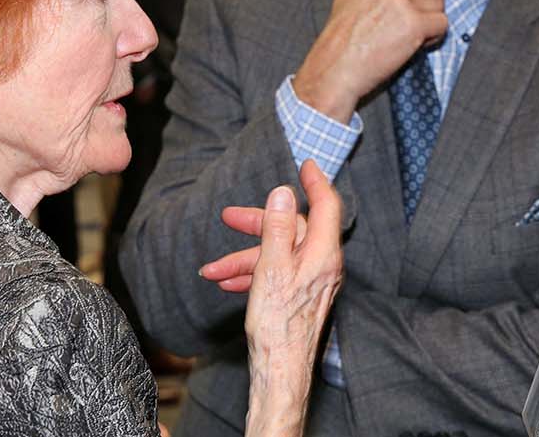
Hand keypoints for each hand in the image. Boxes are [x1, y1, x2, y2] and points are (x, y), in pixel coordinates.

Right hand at [225, 160, 343, 436]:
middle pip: (294, 230)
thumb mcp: (272, 268)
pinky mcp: (300, 298)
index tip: (306, 164)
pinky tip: (226, 282)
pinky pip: (277, 275)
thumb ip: (278, 228)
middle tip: (227, 217)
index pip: (326, 206)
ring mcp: (313, 282)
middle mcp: (323, 266)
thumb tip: (283, 192)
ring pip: (279, 255)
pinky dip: (252, 274)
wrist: (279, 373)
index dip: (315, 182)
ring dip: (245, 257)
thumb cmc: (277, 325)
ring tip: (212, 269)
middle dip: (258, 224)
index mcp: (323, 254)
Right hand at [292, 0, 459, 121]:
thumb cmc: (343, 35)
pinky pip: (442, 24)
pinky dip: (434, 37)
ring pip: (439, 3)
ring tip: (410, 36)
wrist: (336, 67)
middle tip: (420, 20)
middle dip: (433, 1)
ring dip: (432, 21)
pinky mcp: (413, 22)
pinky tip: (415, 45)